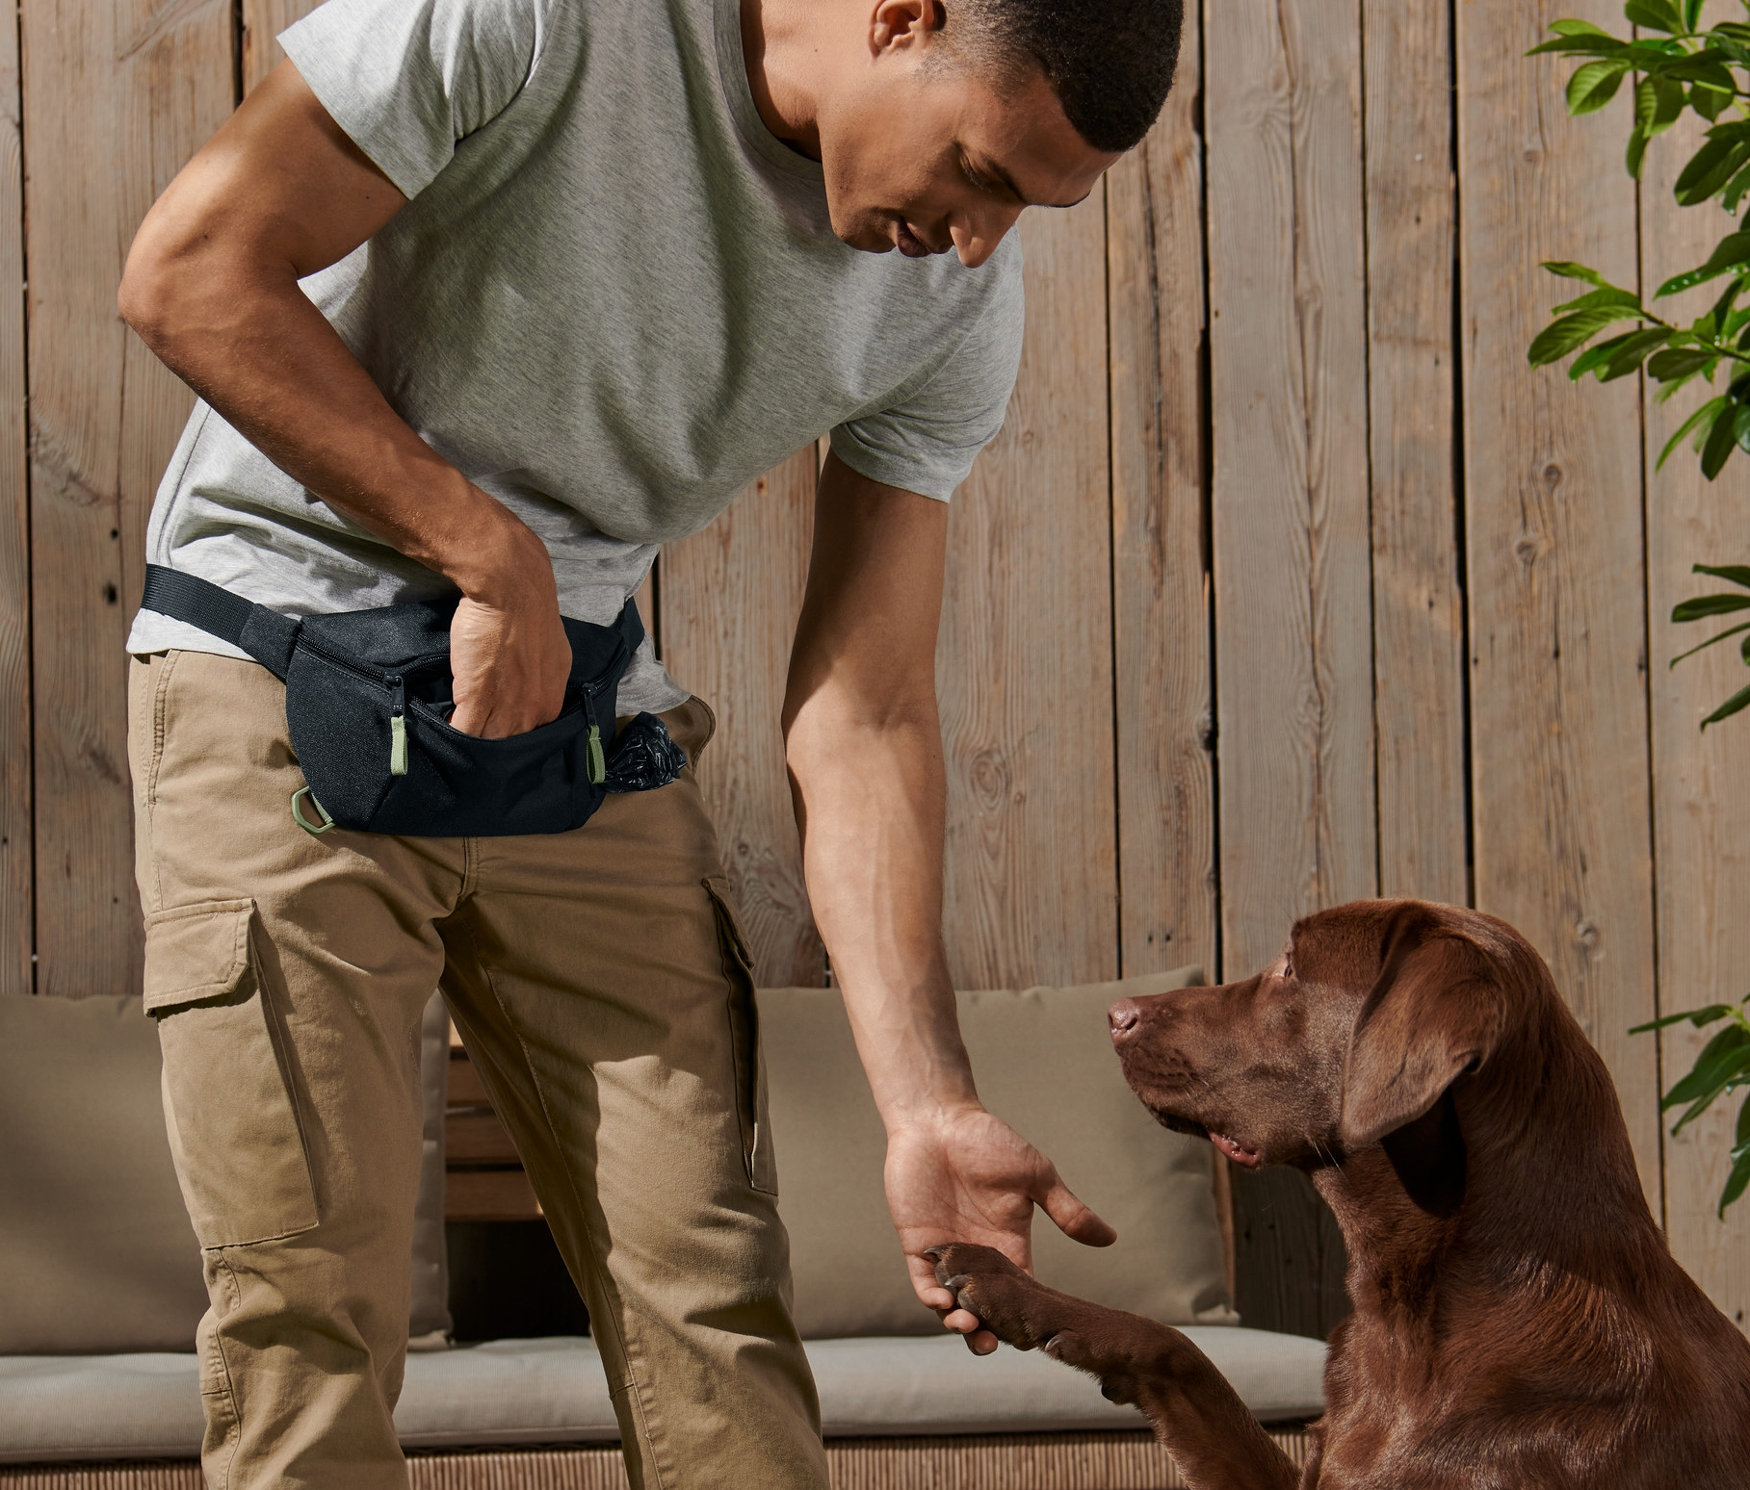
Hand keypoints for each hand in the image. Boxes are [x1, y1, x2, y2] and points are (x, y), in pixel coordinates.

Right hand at [447, 525, 570, 737]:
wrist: (512, 592)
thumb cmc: (529, 614)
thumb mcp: (548, 655)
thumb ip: (539, 678)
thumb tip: (526, 684)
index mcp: (552, 701)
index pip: (531, 737)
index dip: (510, 736)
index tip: (496, 731)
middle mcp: (534, 711)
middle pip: (509, 744)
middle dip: (491, 747)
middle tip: (475, 744)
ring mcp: (508, 709)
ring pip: (487, 743)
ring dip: (470, 744)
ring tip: (456, 742)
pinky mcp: (478, 700)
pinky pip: (465, 733)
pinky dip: (452, 735)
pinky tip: (443, 731)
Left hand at [885, 1104, 1115, 1354]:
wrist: (940, 1119)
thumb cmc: (989, 1142)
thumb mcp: (1037, 1175)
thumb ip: (1068, 1210)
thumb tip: (1111, 1238)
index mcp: (1012, 1245)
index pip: (1023, 1292)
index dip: (1029, 1315)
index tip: (1038, 1334)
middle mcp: (980, 1257)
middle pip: (988, 1308)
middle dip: (993, 1331)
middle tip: (999, 1344)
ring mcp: (948, 1255)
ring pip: (954, 1304)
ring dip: (962, 1323)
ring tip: (971, 1329)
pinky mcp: (918, 1245)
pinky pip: (923, 1282)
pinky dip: (933, 1298)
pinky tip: (943, 1304)